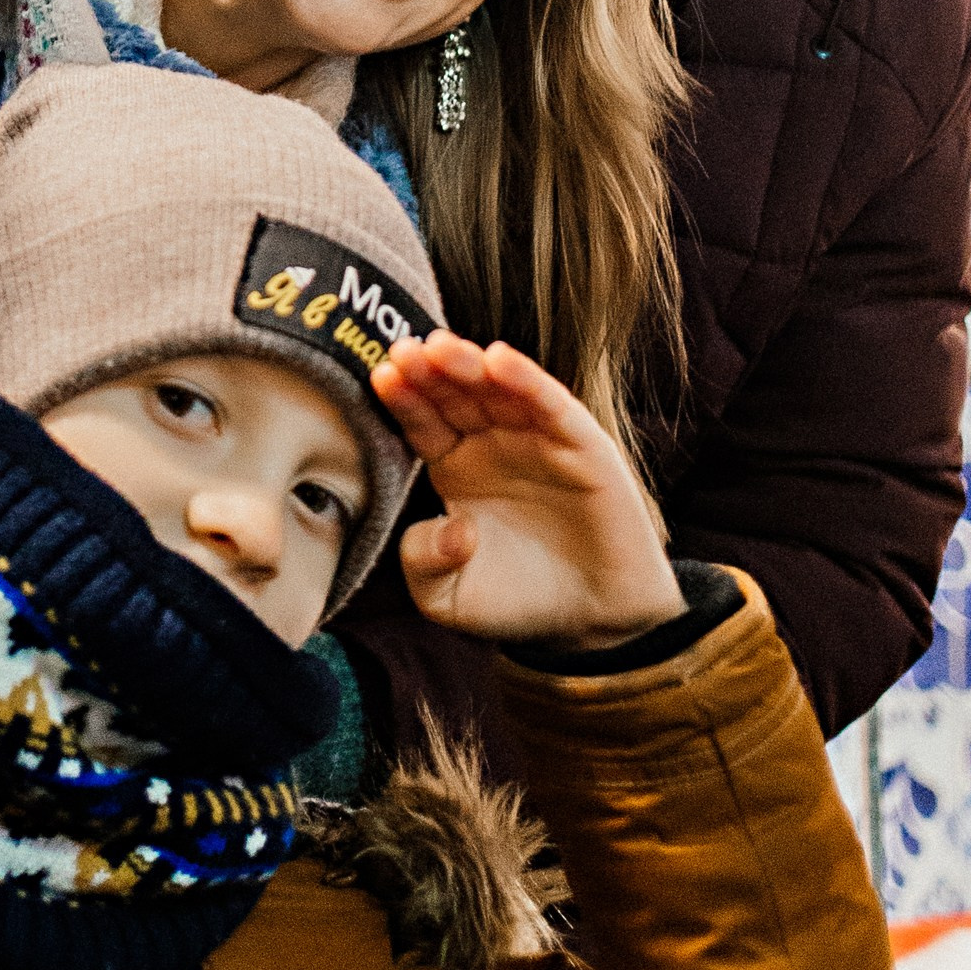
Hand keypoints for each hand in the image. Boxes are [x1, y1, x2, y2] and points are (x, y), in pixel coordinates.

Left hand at [371, 334, 685, 649]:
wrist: (590, 621)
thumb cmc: (516, 601)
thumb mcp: (448, 597)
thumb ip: (423, 565)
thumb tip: (452, 526)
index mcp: (454, 467)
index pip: (422, 421)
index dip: (403, 399)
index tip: (379, 377)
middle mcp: (492, 444)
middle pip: (455, 394)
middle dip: (429, 371)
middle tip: (404, 351)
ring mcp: (538, 440)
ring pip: (498, 388)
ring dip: (470, 364)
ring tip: (441, 348)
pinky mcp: (583, 446)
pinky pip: (551, 405)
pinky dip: (527, 380)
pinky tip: (500, 361)